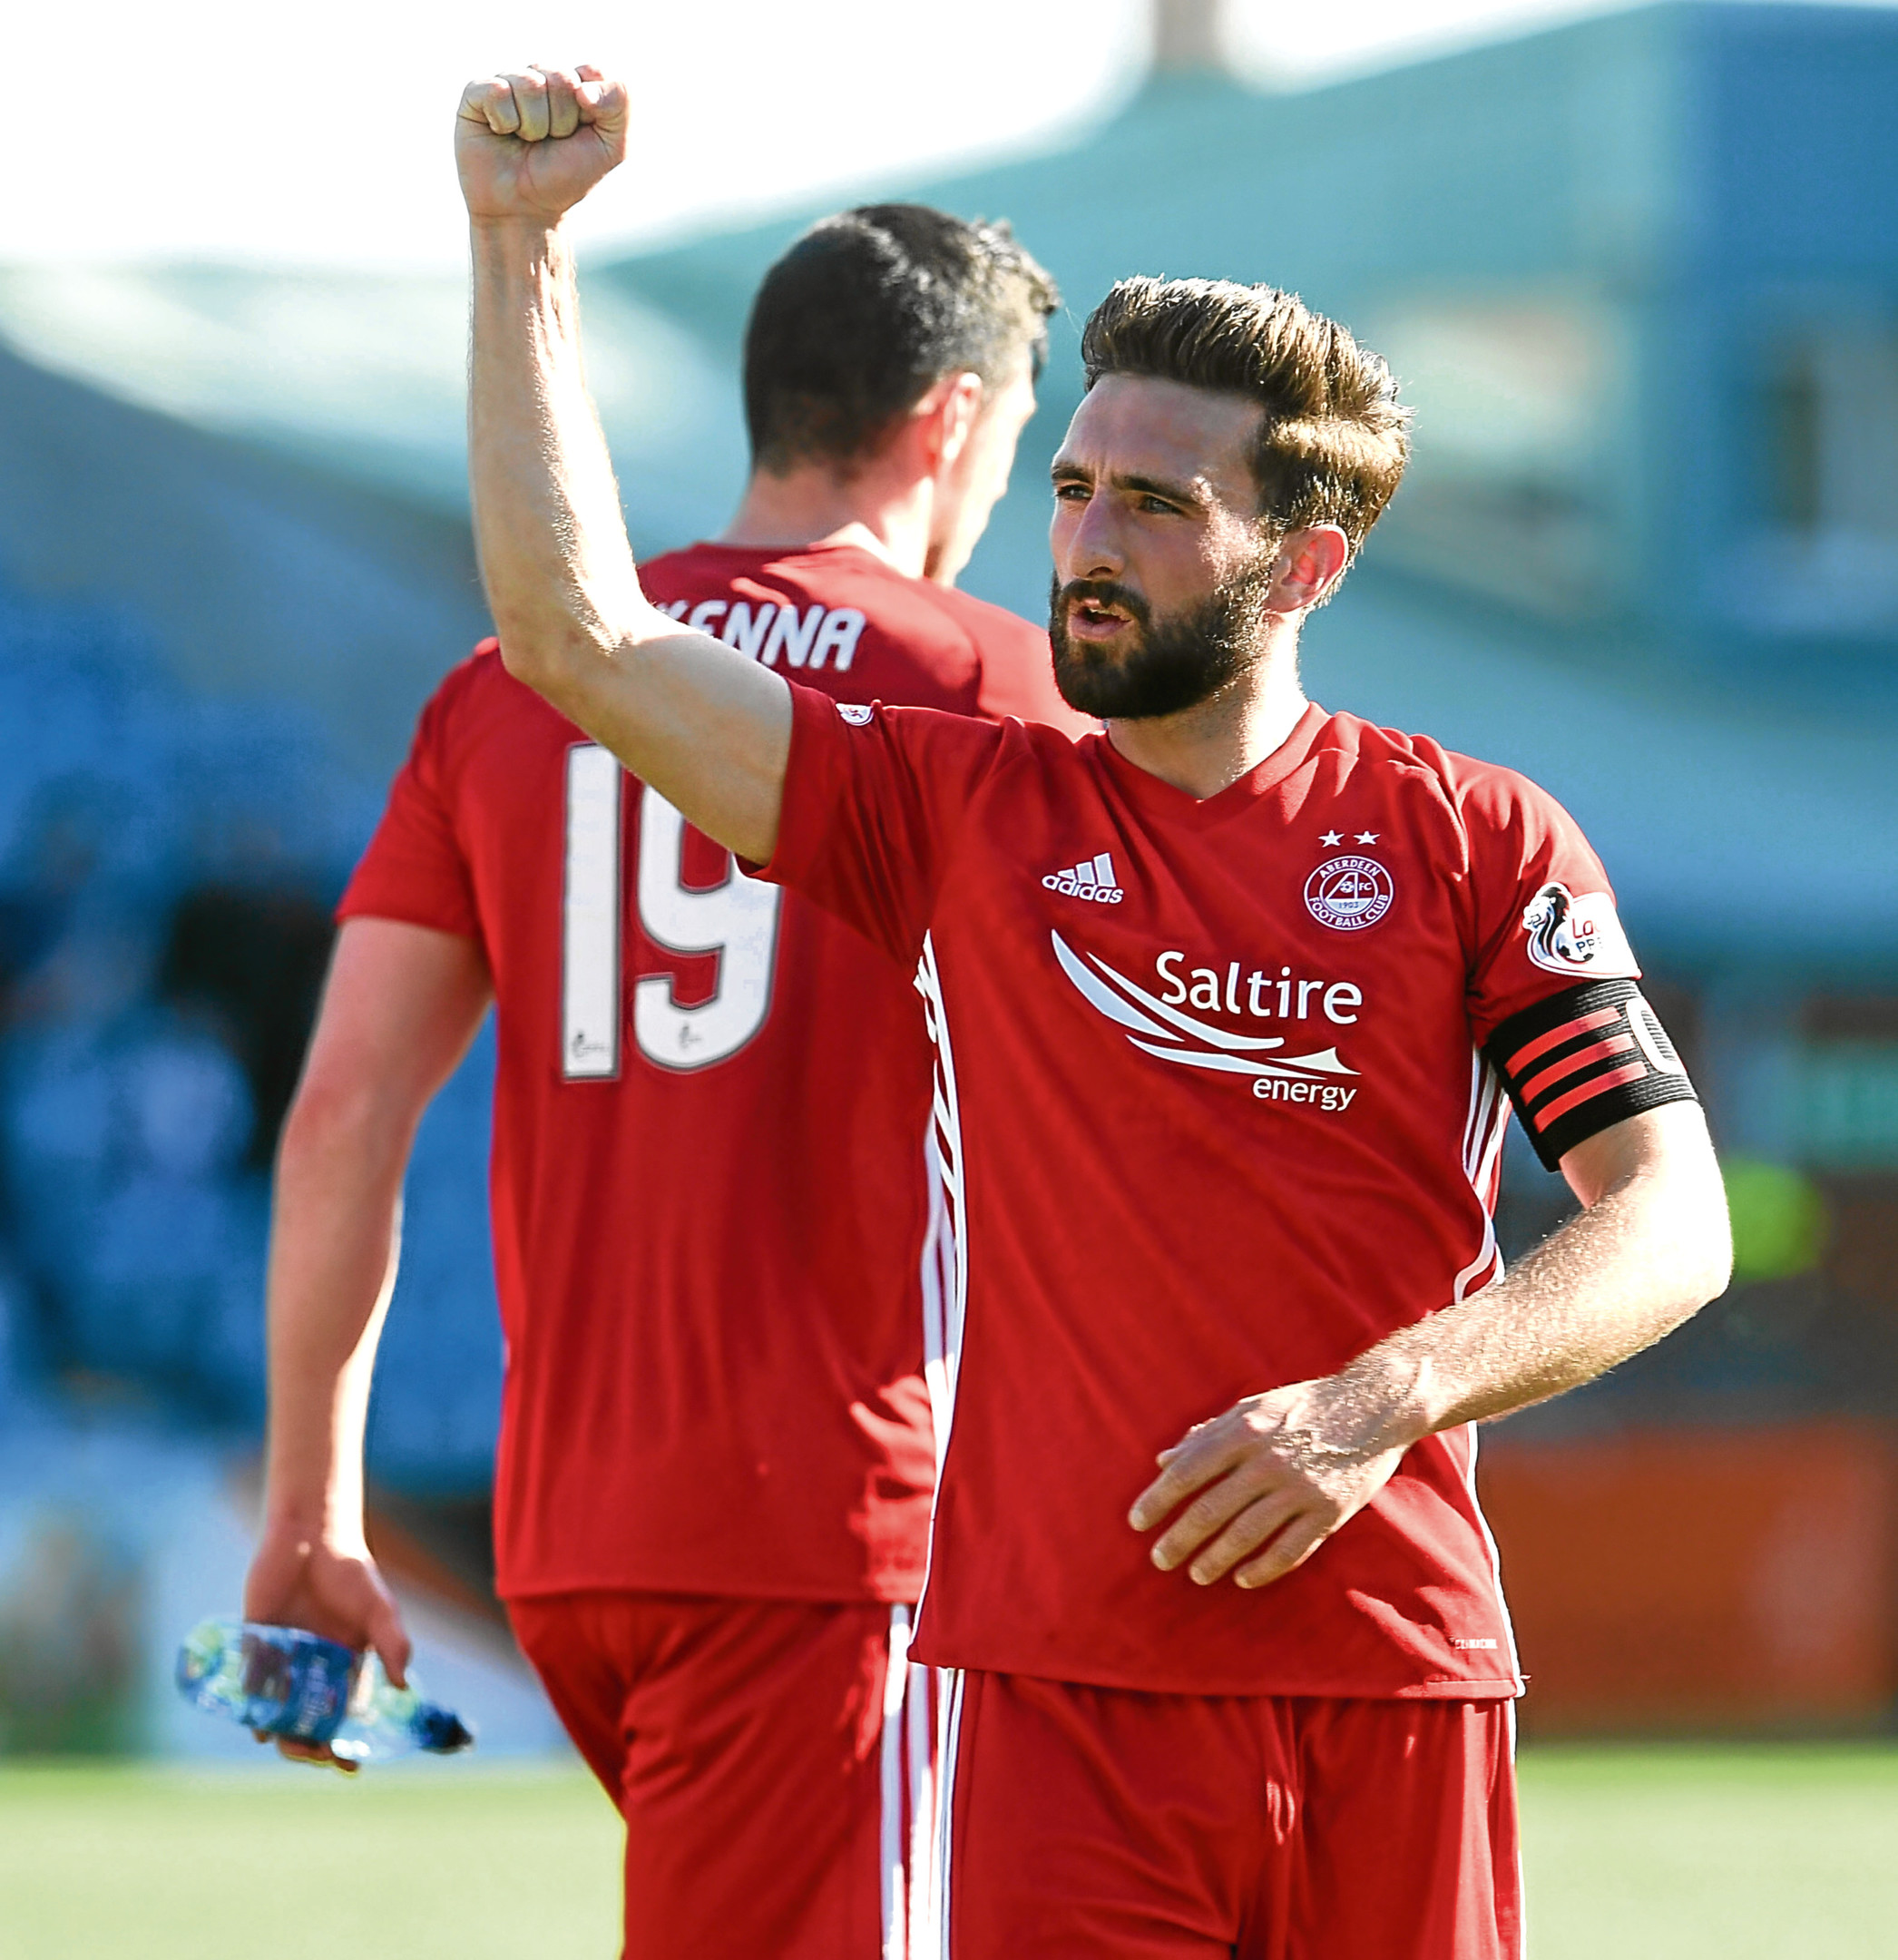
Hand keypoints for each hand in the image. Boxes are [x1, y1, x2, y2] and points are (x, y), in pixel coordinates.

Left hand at [242, 1524, 412, 1770]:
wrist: (310, 1537)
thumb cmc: (351, 1572)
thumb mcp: (380, 1609)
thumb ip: (394, 1644)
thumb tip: (403, 1686)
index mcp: (346, 1664)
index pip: (346, 1715)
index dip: (348, 1743)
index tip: (351, 1766)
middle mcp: (314, 1669)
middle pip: (309, 1722)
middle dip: (312, 1746)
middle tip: (316, 1755)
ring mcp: (284, 1660)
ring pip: (279, 1711)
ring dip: (283, 1733)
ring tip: (289, 1743)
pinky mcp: (255, 1645)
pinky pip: (251, 1685)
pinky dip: (253, 1707)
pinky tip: (260, 1721)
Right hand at [456, 65, 627, 224]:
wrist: (525, 210)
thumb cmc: (566, 177)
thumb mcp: (612, 146)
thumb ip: (621, 104)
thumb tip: (583, 87)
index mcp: (573, 84)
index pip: (591, 72)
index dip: (589, 110)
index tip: (581, 134)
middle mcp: (540, 76)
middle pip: (562, 78)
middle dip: (562, 121)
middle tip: (550, 143)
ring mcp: (508, 82)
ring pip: (530, 84)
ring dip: (534, 126)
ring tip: (526, 141)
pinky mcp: (477, 93)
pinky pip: (498, 91)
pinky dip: (505, 122)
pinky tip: (502, 134)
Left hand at [1128, 1377, 1408, 1589]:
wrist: (1375, 1405)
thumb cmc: (1304, 1405)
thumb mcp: (1252, 1407)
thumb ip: (1207, 1434)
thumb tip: (1163, 1461)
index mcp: (1244, 1430)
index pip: (1187, 1472)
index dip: (1158, 1500)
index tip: (1137, 1523)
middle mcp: (1268, 1460)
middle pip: (1210, 1510)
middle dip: (1179, 1540)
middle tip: (1159, 1560)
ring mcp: (1300, 1488)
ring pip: (1246, 1535)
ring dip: (1215, 1560)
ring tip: (1196, 1574)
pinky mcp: (1330, 1512)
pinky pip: (1290, 1550)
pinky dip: (1263, 1569)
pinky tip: (1243, 1579)